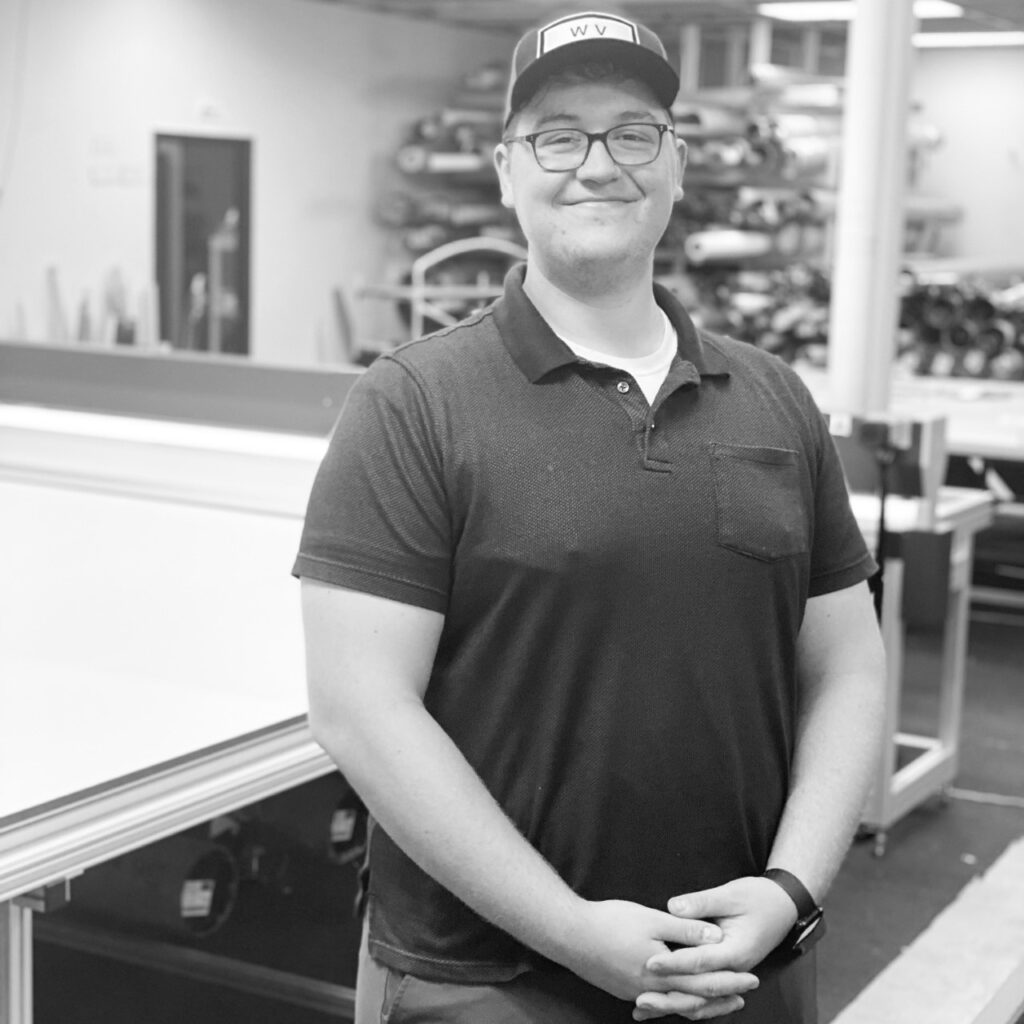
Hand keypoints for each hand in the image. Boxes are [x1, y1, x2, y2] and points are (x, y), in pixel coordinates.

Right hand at [562, 899, 758, 1018]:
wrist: (569, 935)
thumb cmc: (610, 922)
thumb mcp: (651, 918)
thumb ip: (685, 930)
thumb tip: (716, 939)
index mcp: (662, 973)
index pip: (704, 980)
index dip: (729, 980)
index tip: (751, 979)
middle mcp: (651, 990)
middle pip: (693, 999)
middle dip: (720, 998)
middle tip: (743, 997)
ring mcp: (635, 993)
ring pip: (675, 1004)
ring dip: (698, 1002)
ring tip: (715, 1002)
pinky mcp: (623, 989)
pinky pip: (657, 1002)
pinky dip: (674, 1002)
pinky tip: (674, 999)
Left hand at [632, 877, 795, 1020]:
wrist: (783, 906)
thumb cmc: (758, 898)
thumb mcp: (730, 894)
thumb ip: (702, 902)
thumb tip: (673, 907)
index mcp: (736, 952)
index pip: (700, 962)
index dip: (674, 963)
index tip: (650, 964)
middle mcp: (734, 970)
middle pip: (699, 990)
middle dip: (669, 995)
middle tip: (640, 999)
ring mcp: (730, 975)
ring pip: (700, 999)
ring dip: (673, 1004)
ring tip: (644, 1008)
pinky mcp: (724, 973)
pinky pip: (703, 993)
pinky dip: (683, 999)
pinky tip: (660, 1003)